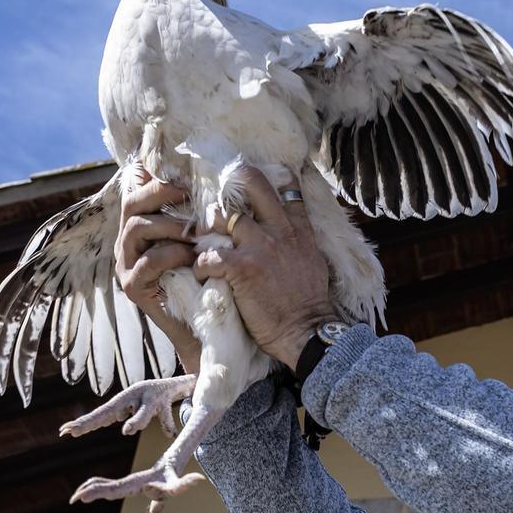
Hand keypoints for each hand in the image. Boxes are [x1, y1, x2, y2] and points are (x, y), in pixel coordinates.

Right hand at [114, 167, 202, 373]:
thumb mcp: (204, 238)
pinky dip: (172, 253)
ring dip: (170, 224)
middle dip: (160, 191)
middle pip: (132, 201)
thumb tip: (216, 171)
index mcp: (145, 224)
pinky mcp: (132, 286)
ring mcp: (127, 264)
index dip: (154, 174)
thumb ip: (198, 211)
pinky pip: (148, 260)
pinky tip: (193, 256)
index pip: (138, 188)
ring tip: (195, 231)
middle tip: (187, 190)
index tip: (180, 169)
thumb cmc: (210, 277)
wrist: (208, 327)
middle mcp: (130, 241)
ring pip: (137, 227)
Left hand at [195, 166, 336, 371]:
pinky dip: (200, 265)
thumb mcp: (312, 261)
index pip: (286, 186)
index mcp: (298, 229)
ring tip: (201, 244)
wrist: (306, 331)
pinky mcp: (242, 268)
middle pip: (251, 183)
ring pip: (221, 215)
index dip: (264, 180)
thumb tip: (289, 233)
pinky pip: (208, 255)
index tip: (245, 185)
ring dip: (206, 228)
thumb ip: (298, 241)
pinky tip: (202, 275)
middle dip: (228, 186)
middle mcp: (279, 230)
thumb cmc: (308, 303)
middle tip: (215, 205)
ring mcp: (260, 246)